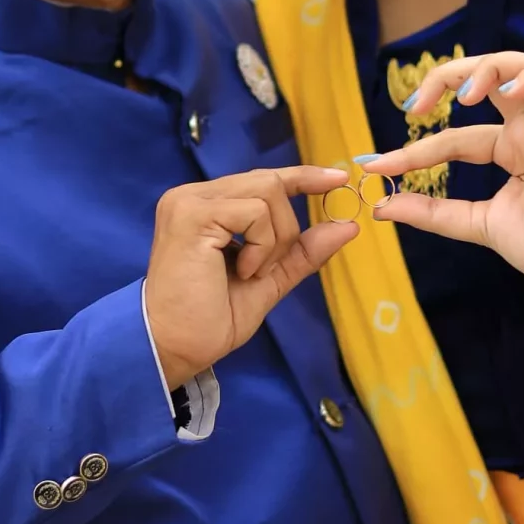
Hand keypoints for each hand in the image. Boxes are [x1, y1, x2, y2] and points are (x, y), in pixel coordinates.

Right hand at [143, 167, 356, 390]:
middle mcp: (194, 195)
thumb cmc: (210, 320)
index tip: (339, 179)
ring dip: (274, 241)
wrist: (173, 346)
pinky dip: (261, 245)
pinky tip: (242, 271)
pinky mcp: (193, 213)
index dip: (302, 176)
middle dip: (286, 229)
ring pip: (269, 192)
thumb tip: (349, 226)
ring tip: (250, 273)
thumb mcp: (269, 280)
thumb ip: (302, 252)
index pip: (262, 179)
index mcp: (207, 206)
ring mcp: (191, 201)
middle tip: (265, 270)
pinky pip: (256, 211)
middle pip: (270, 182)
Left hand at [363, 52, 523, 346]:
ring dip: (489, 67)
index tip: (376, 167)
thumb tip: (383, 207)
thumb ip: (434, 213)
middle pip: (488, 79)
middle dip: (446, 78)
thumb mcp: (479, 226)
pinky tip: (505, 92)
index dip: (414, 149)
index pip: (454, 137)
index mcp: (508, 151)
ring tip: (460, 95)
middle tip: (413, 106)